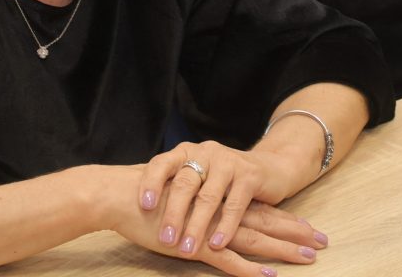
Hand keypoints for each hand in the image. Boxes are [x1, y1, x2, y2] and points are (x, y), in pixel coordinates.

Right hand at [111, 173, 326, 276]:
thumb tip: (216, 215)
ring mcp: (211, 227)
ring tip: (308, 258)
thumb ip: (202, 206)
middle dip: (296, 233)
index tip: (311, 228)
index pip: (261, 210)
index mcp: (220, 200)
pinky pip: (228, 260)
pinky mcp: (196, 244)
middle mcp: (221, 211)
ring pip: (255, 240)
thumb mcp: (183, 198)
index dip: (287, 219)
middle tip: (323, 242)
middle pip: (267, 222)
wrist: (123, 196)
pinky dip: (249, 270)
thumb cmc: (149, 197)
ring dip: (283, 250)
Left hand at [138, 141, 305, 258]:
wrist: (267, 167)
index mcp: (186, 152)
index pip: (162, 163)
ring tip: (186, 250)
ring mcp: (228, 162)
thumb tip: (134, 212)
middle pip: (185, 183)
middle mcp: (206, 152)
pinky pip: (235, 203)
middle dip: (174, 214)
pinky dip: (225, 226)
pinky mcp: (249, 174)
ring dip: (197, 225)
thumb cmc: (220, 180)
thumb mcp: (195, 178)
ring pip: (209, 196)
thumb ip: (172, 189)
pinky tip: (216, 244)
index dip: (152, 183)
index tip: (145, 206)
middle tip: (165, 240)